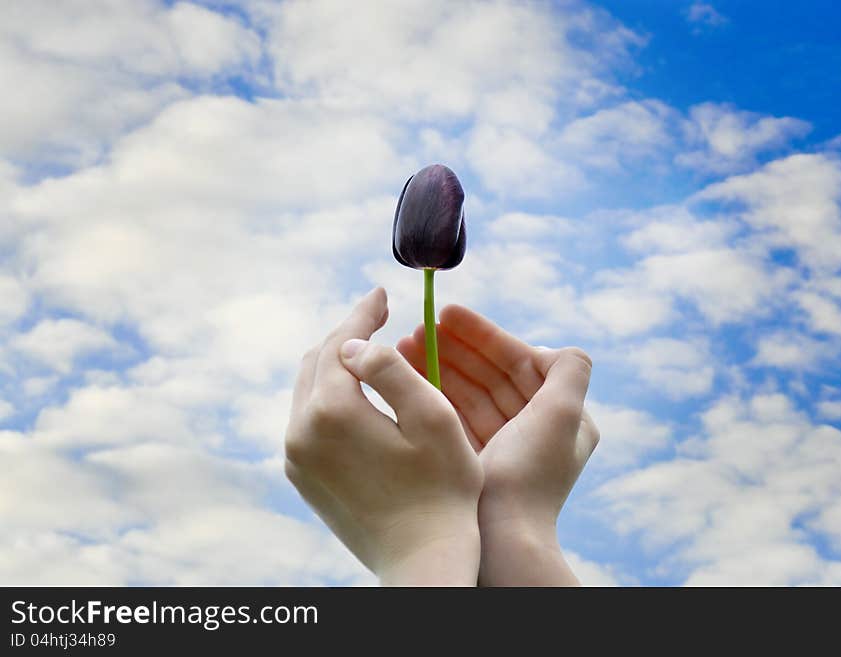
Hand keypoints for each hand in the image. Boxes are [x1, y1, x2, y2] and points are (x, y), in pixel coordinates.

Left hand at [284, 288, 483, 585]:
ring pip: (308, 390)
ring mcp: (296, 458)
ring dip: (336, 365)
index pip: (342, 344)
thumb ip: (393, 369)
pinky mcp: (301, 477)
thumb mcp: (433, 418)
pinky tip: (353, 395)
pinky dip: (328, 397)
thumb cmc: (442, 489)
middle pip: (317, 362)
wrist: (421, 561)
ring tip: (366, 352)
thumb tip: (357, 342)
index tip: (382, 293)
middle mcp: (300, 432)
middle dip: (347, 335)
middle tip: (376, 316)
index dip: (363, 314)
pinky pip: (306, 420)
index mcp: (331, 412)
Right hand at [397, 304, 598, 585]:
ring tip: (403, 346)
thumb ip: (570, 371)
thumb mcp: (563, 415)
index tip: (448, 315)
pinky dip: (434, 395)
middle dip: (456, 349)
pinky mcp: (476, 461)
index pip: (521, 362)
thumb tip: (561, 347)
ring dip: (440, 367)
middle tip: (417, 328)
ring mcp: (503, 447)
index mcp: (562, 418)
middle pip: (492, 375)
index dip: (485, 336)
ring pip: (469, 394)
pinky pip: (454, 417)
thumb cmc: (529, 476)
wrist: (502, 541)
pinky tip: (409, 377)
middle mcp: (534, 430)